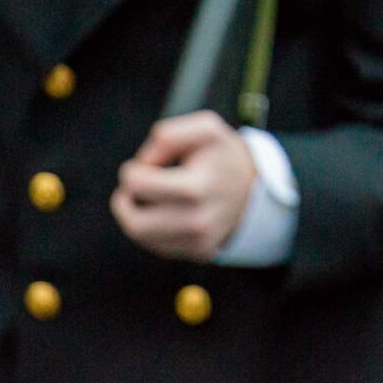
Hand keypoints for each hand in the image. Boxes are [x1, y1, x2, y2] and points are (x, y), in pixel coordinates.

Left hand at [111, 111, 256, 261]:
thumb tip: (144, 163)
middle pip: (135, 223)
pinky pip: (157, 246)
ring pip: (142, 237)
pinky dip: (151, 228)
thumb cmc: (223, 155)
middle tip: (137, 185)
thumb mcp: (205, 129)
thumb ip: (168, 136)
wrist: (255, 188)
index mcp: (197, 187)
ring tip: (144, 198)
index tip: (148, 164)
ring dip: (133, 215)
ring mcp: (199, 241)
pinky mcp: (199, 253)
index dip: (133, 170)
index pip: (138, 185)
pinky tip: (163, 211)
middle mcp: (198, 221)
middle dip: (126, 200)